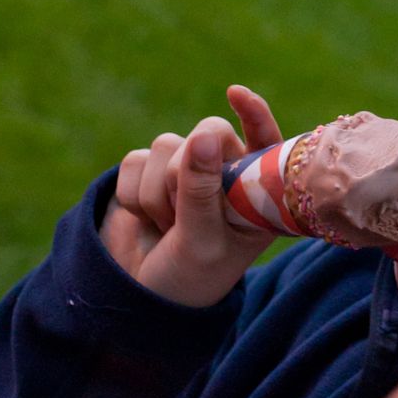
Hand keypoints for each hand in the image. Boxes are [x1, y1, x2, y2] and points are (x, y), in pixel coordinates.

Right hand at [99, 85, 283, 306]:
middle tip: (183, 216)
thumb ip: (202, 190)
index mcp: (257, 192)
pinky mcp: (146, 172)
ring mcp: (186, 172)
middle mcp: (225, 174)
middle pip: (208, 132)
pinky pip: (134, 159)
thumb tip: (203, 137)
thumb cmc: (190, 278)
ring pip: (165, 145)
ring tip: (168, 226)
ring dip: (158, 191)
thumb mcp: (202, 240)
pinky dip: (133, 193)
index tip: (236, 95)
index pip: (264, 140)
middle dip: (187, 172)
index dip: (254, 114)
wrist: (140, 301)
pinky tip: (146, 219)